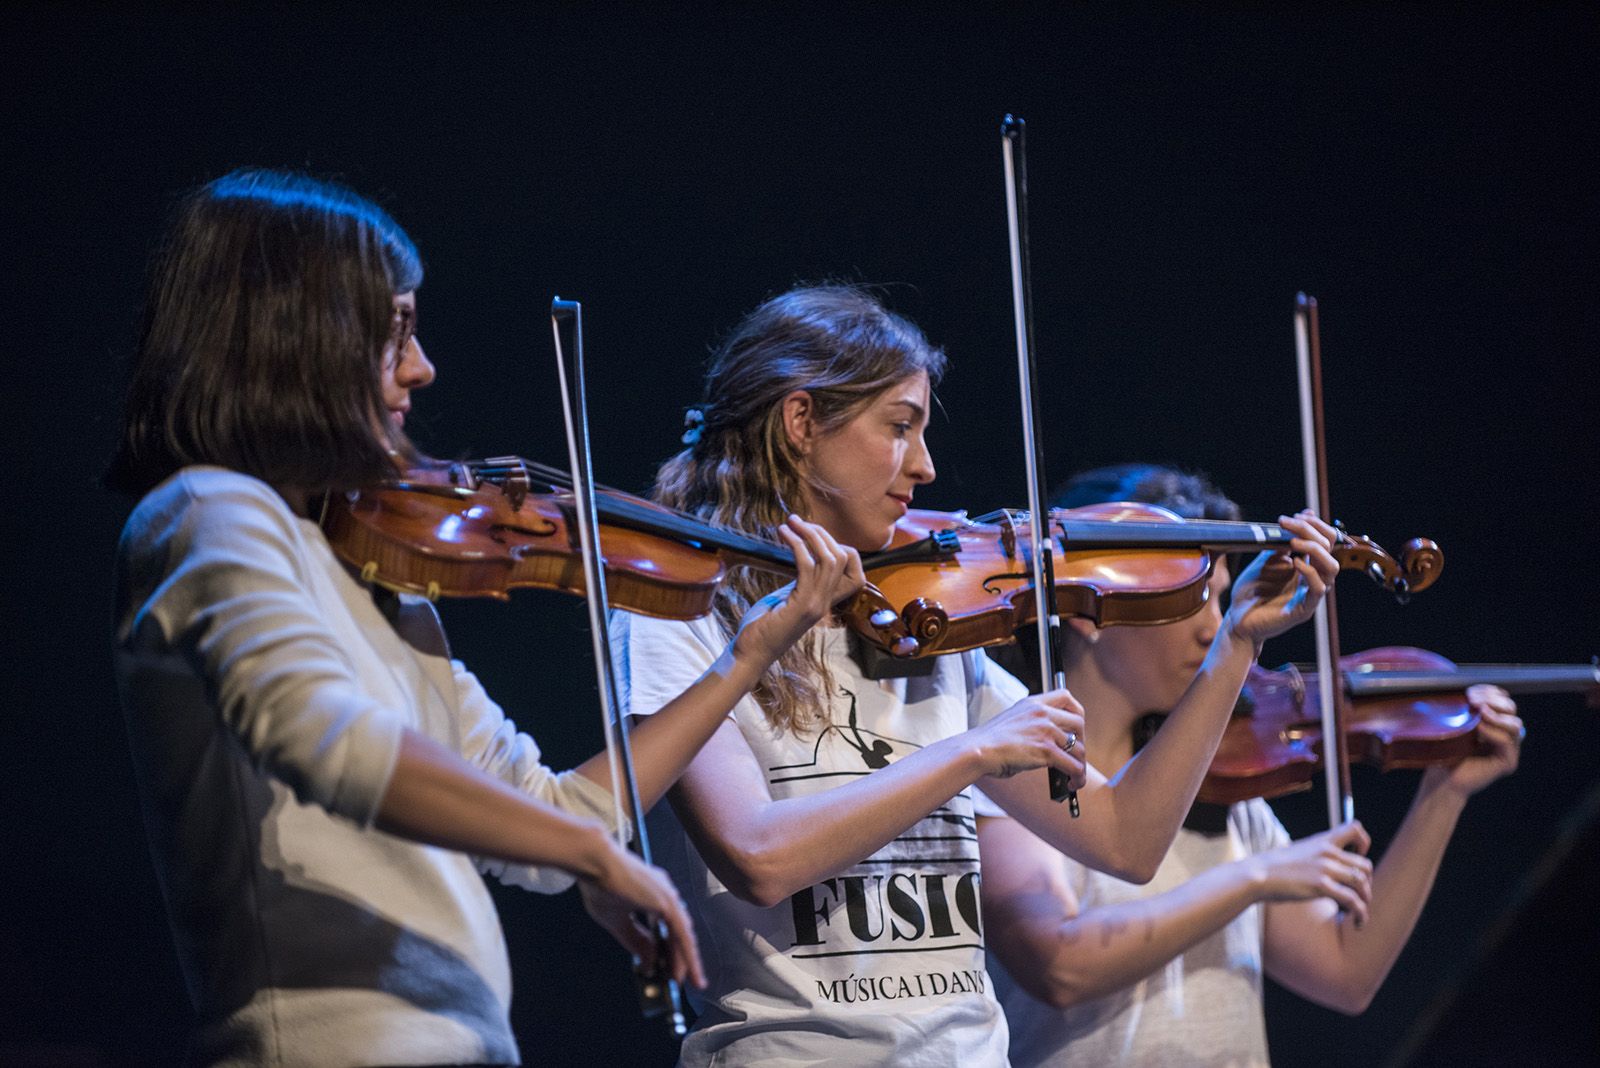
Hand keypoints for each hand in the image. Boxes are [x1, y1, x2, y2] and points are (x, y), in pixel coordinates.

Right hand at [578, 842, 706, 989]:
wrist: (595, 863)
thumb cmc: (599, 884)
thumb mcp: (617, 921)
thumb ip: (635, 941)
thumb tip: (647, 961)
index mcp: (653, 893)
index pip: (669, 926)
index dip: (670, 948)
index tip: (668, 966)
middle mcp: (665, 893)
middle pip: (678, 932)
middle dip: (678, 957)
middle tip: (676, 978)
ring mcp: (668, 896)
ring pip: (683, 935)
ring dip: (683, 960)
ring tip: (681, 980)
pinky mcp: (666, 902)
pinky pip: (682, 935)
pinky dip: (686, 955)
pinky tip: (686, 970)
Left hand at [732, 516, 865, 665]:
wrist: (751, 653)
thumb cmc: (762, 627)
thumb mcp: (787, 600)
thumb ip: (800, 583)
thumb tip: (802, 558)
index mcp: (825, 601)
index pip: (856, 572)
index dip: (842, 548)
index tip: (815, 536)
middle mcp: (826, 602)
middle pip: (843, 557)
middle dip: (822, 533)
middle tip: (798, 522)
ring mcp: (816, 605)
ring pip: (830, 559)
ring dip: (810, 534)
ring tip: (790, 523)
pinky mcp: (801, 605)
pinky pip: (807, 566)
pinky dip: (797, 545)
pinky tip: (783, 535)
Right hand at [972, 689, 1087, 787]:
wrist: (977, 750)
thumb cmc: (989, 743)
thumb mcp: (1013, 721)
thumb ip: (1032, 725)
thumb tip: (1051, 745)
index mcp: (1033, 703)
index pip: (1066, 696)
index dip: (1076, 712)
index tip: (1075, 728)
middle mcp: (1042, 713)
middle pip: (1079, 722)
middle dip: (1081, 741)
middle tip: (1074, 755)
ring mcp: (1045, 730)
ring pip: (1079, 748)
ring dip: (1080, 765)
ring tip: (1074, 777)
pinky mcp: (1046, 750)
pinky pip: (1073, 766)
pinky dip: (1077, 777)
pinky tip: (1071, 784)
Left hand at [1225, 511, 1339, 645]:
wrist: (1237, 620)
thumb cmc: (1251, 592)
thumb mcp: (1265, 560)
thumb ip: (1281, 544)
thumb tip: (1297, 522)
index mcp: (1307, 566)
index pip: (1325, 541)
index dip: (1315, 525)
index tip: (1296, 515)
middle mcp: (1313, 579)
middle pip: (1330, 549)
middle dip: (1310, 530)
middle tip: (1287, 523)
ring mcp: (1310, 595)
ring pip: (1331, 568)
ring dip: (1314, 549)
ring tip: (1294, 542)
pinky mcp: (1304, 610)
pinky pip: (1318, 589)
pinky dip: (1309, 572)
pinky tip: (1294, 562)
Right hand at [1251, 820, 1373, 924]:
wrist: (1257, 874)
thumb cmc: (1276, 867)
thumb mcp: (1300, 852)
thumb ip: (1318, 855)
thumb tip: (1330, 868)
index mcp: (1323, 840)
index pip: (1355, 828)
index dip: (1363, 844)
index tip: (1357, 858)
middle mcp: (1327, 851)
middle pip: (1365, 865)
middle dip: (1367, 884)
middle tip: (1358, 896)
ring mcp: (1325, 868)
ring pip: (1362, 884)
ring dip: (1366, 901)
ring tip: (1361, 913)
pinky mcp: (1321, 885)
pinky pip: (1352, 900)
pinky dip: (1361, 913)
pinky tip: (1359, 922)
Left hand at [1425, 685, 1523, 797]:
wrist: (1441, 779)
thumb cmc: (1444, 751)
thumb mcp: (1456, 724)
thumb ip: (1467, 709)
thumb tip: (1471, 691)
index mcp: (1494, 723)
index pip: (1503, 700)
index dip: (1490, 692)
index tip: (1471, 691)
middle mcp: (1505, 735)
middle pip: (1511, 709)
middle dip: (1492, 700)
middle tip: (1472, 700)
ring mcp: (1508, 749)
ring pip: (1515, 725)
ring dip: (1495, 715)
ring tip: (1478, 713)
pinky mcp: (1507, 763)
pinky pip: (1506, 742)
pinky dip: (1492, 732)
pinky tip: (1477, 728)